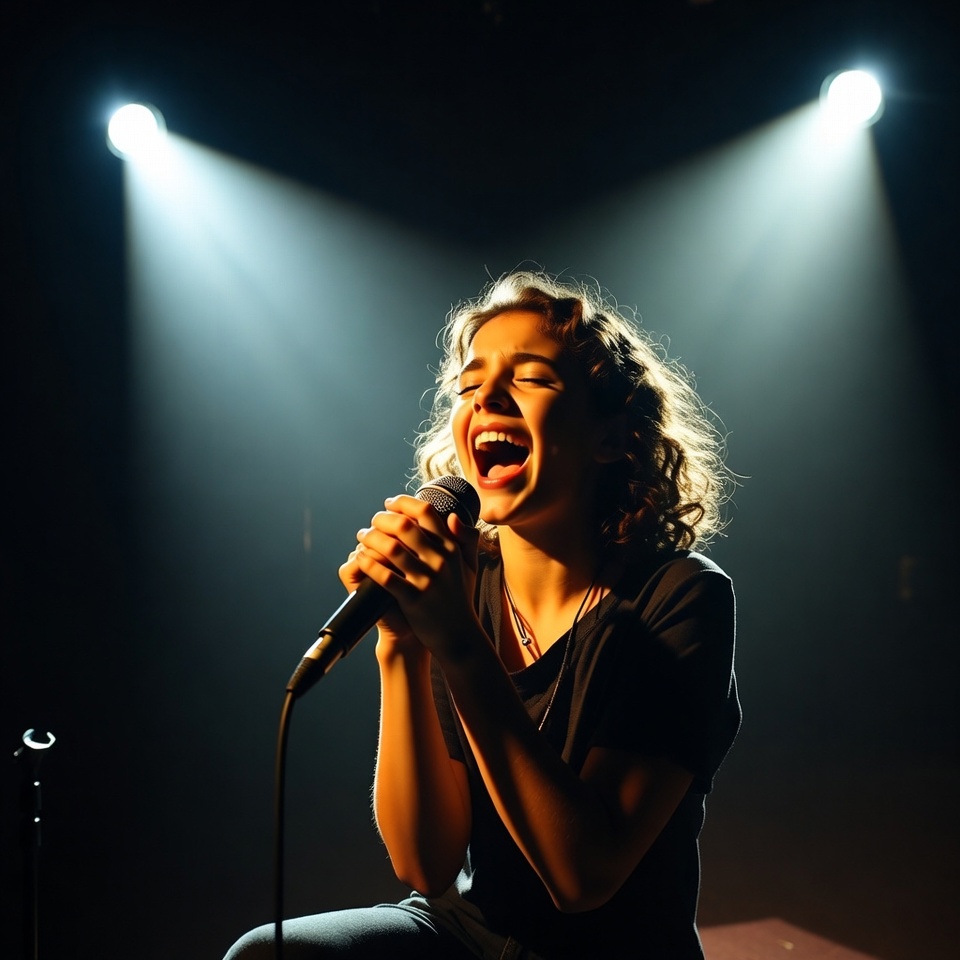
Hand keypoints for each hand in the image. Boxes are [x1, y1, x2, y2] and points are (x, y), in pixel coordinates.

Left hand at [350, 494, 480, 655]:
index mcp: (451, 549)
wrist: (458, 636)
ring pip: (392, 549)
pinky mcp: (413, 600)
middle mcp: (440, 561)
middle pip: (405, 526)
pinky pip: (385, 577)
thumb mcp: (470, 566)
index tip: (389, 503)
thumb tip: (454, 516)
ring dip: (371, 538)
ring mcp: (427, 581)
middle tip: (372, 521)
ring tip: (362, 536)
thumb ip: (466, 539)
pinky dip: (369, 564)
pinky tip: (361, 558)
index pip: (426, 513)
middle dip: (382, 518)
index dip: (403, 503)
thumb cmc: (460, 599)